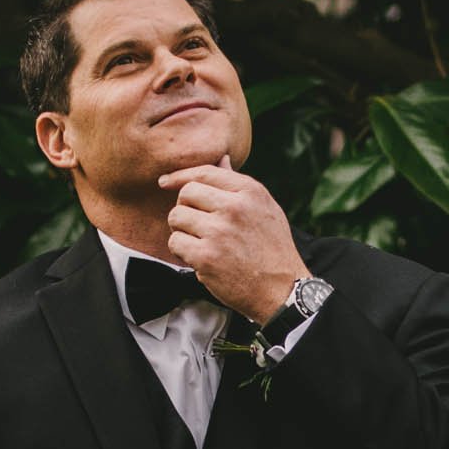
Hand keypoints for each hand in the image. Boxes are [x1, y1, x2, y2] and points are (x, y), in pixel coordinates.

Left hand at [158, 157, 308, 324]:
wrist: (282, 289)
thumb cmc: (273, 249)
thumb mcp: (265, 209)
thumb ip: (239, 185)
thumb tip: (222, 159)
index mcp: (250, 191)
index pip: (205, 173)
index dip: (181, 176)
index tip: (165, 182)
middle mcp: (234, 207)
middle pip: (186, 193)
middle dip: (184, 208)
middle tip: (194, 225)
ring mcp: (219, 232)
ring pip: (176, 217)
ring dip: (181, 231)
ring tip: (198, 243)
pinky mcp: (206, 256)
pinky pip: (175, 243)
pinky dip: (181, 252)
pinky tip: (197, 259)